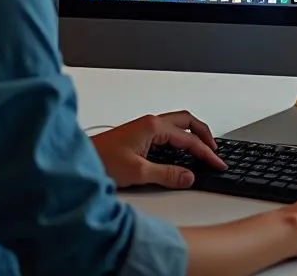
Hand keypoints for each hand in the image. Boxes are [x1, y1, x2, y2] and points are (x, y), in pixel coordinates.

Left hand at [90, 111, 225, 189]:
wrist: (78, 162)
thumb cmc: (101, 161)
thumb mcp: (138, 172)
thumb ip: (167, 174)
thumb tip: (188, 176)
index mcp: (154, 127)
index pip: (189, 138)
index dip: (206, 152)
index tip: (217, 163)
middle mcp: (150, 122)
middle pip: (187, 121)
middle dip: (204, 135)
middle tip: (215, 151)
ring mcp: (145, 126)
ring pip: (178, 124)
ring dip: (193, 134)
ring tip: (203, 149)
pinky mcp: (139, 134)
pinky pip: (168, 131)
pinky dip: (181, 138)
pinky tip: (180, 152)